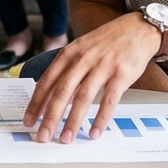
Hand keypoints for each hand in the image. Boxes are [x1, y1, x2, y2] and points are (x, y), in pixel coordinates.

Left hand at [21, 12, 160, 142]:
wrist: (138, 28)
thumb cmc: (107, 42)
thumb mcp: (81, 48)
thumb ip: (66, 69)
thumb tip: (50, 96)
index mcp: (69, 54)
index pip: (47, 81)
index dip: (36, 103)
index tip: (29, 120)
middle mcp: (83, 59)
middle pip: (61, 91)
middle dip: (50, 116)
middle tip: (43, 136)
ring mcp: (102, 66)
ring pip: (83, 97)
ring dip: (73, 121)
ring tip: (66, 138)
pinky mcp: (121, 74)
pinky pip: (109, 100)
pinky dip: (101, 118)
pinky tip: (95, 131)